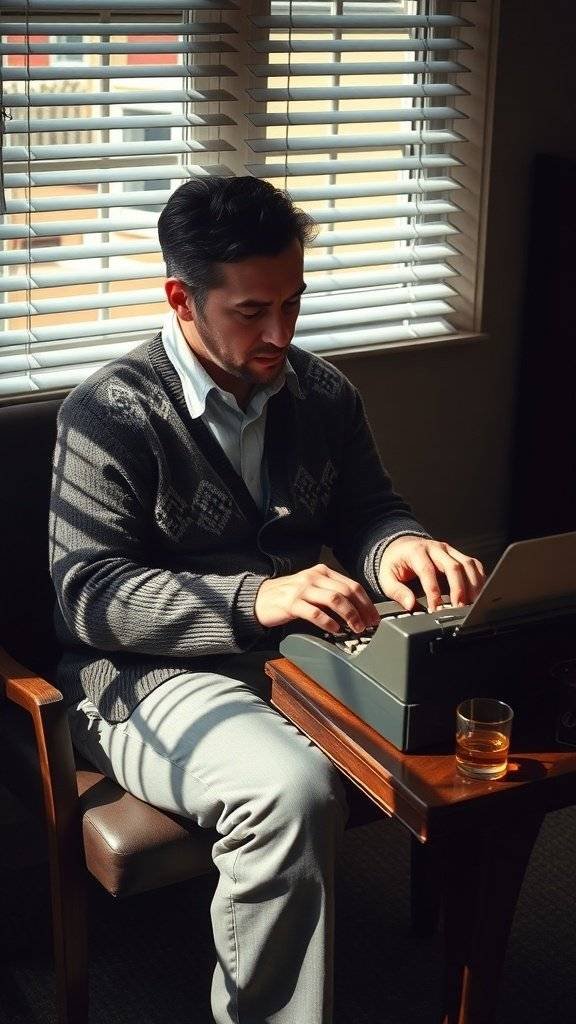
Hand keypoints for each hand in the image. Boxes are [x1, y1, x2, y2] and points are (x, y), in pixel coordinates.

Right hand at [255, 563, 380, 633]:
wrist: (260, 598)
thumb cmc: (289, 595)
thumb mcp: (312, 588)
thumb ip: (330, 593)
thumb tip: (357, 609)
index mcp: (322, 572)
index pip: (352, 584)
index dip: (366, 602)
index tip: (374, 616)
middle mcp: (313, 577)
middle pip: (346, 591)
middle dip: (361, 610)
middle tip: (368, 625)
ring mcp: (302, 589)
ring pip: (334, 600)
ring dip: (349, 615)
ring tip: (355, 628)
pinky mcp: (291, 603)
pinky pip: (315, 613)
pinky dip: (328, 622)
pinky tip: (335, 630)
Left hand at [378, 536, 484, 611]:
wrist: (400, 546)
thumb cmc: (395, 562)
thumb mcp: (386, 577)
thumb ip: (397, 592)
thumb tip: (410, 605)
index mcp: (416, 552)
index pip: (428, 571)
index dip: (433, 591)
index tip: (435, 609)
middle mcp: (435, 548)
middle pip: (453, 566)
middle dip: (458, 589)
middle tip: (458, 608)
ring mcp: (449, 550)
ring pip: (467, 564)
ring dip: (472, 585)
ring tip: (471, 603)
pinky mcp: (457, 554)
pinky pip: (473, 564)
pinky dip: (478, 578)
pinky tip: (477, 592)